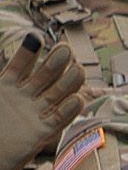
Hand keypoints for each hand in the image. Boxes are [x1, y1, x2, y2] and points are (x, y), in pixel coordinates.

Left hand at [0, 34, 84, 169]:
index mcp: (7, 87)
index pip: (19, 65)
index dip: (27, 52)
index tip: (35, 38)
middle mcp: (26, 97)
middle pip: (45, 75)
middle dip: (55, 61)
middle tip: (64, 48)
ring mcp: (36, 112)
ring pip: (57, 93)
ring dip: (69, 81)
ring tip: (78, 69)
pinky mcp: (44, 131)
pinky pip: (60, 118)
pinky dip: (70, 109)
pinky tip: (77, 99)